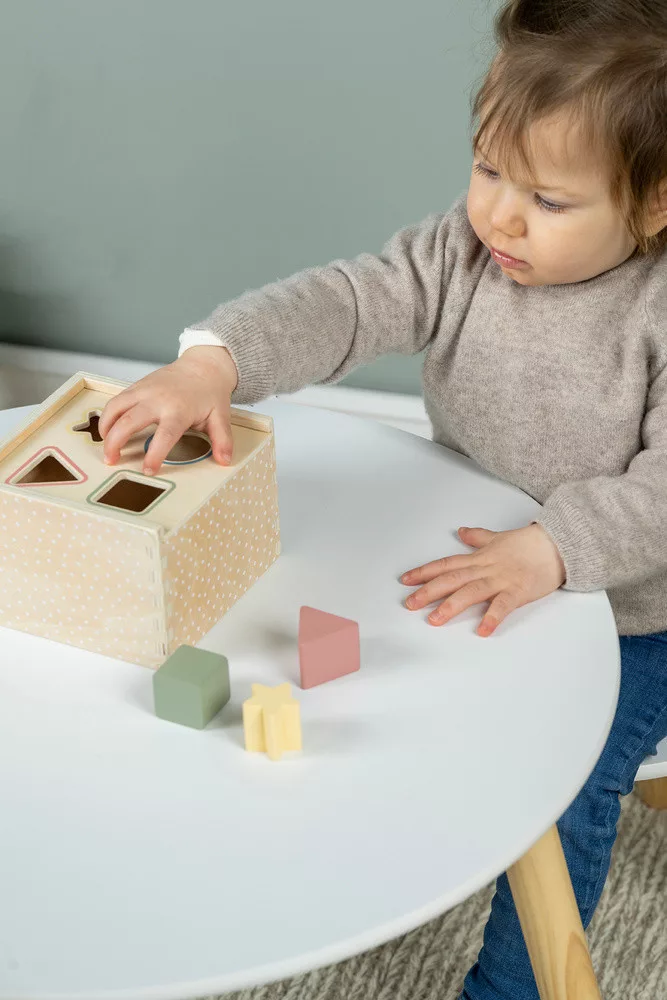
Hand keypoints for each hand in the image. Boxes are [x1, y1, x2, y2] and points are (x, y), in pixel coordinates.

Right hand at [98, 346, 238, 474]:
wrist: (203, 366)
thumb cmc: (209, 393)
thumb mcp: (221, 417)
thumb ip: (222, 440)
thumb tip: (225, 460)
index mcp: (179, 410)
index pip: (164, 435)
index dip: (154, 454)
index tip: (148, 470)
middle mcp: (158, 399)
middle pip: (129, 421)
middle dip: (116, 442)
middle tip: (112, 461)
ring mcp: (144, 390)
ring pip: (116, 408)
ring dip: (105, 428)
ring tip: (106, 448)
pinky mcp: (136, 386)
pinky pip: (116, 400)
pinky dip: (107, 416)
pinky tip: (108, 430)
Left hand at [401, 523, 565, 636]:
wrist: (557, 544)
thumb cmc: (528, 543)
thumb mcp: (498, 537)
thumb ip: (478, 537)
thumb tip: (461, 532)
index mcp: (479, 558)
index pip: (445, 564)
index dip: (424, 572)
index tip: (405, 580)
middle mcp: (485, 569)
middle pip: (451, 579)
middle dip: (428, 591)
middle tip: (409, 604)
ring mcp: (501, 580)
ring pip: (471, 592)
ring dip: (451, 605)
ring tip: (434, 619)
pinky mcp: (518, 591)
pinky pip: (503, 606)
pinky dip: (492, 617)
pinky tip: (482, 631)